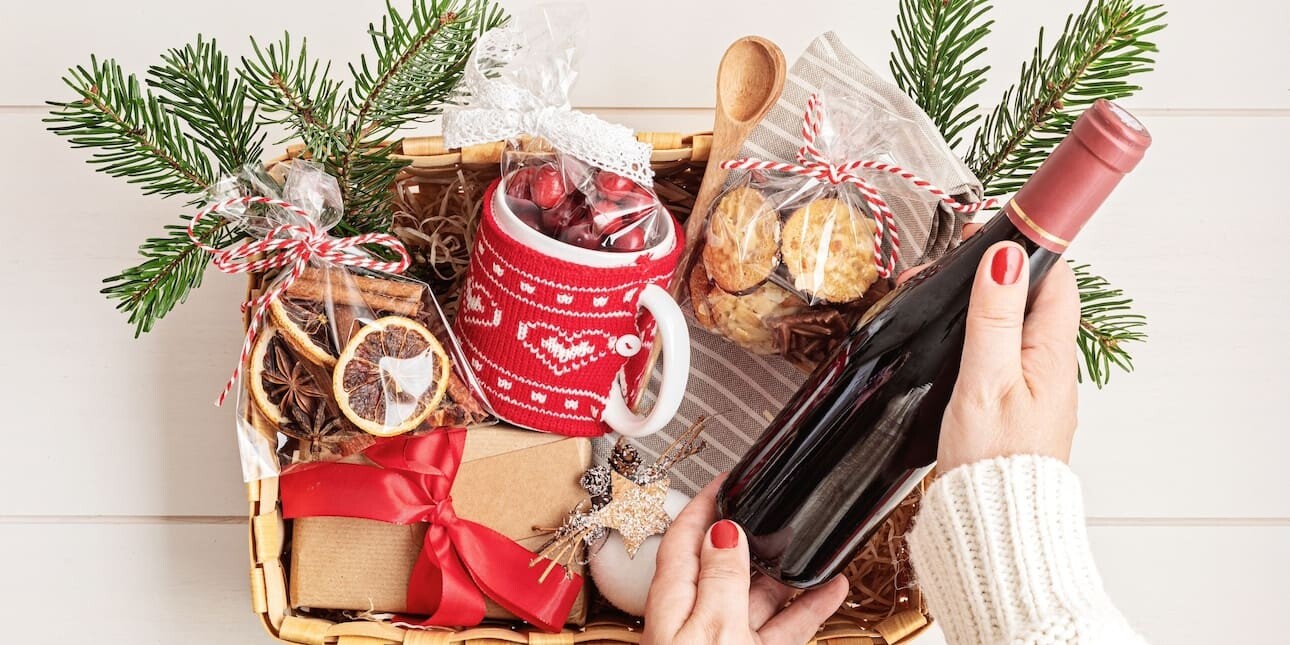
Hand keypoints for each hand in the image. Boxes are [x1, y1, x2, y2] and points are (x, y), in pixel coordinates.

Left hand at [642, 476, 848, 644]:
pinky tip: (828, 592)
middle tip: (778, 510)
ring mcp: (721, 637)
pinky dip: (806, 608)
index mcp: (675, 599)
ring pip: (757, 594)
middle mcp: (695, 615)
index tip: (729, 479)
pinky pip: (779, 625)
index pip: (685, 534)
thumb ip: (721, 577)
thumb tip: (725, 530)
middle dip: (755, 534)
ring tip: (815, 550)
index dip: (707, 502)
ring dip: (787, 572)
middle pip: (724, 561)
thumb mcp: (713, 626)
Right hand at [935, 236, 1080, 471]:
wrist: (993, 521)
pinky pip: (1001, 353)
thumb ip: (993, 316)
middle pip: (1030, 296)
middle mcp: (1051, 365)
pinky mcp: (1013, 405)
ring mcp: (1034, 386)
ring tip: (931, 296)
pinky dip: (974, 334)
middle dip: (990, 272)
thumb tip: (1005, 256)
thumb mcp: (986, 378)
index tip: (984, 228)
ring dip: (977, 303)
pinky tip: (947, 341)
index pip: (1054, 276)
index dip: (1024, 245)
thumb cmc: (993, 456)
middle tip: (940, 267)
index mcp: (1052, 351)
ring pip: (1011, 325)